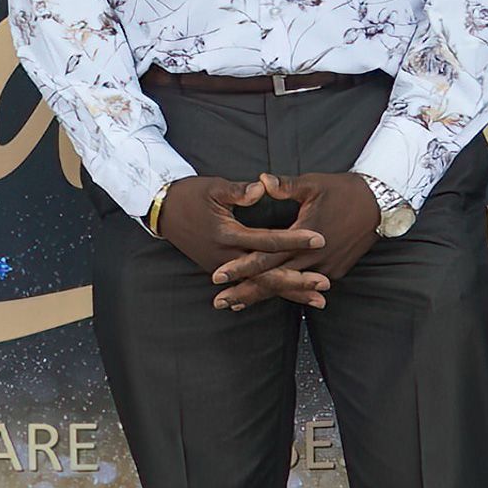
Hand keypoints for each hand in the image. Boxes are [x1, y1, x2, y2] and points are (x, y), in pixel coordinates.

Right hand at [159, 175, 328, 309]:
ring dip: (289, 292)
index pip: (268, 240)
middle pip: (267, 273)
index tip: (320, 238)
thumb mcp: (214, 187)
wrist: (162, 211)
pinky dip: (270, 293)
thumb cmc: (190, 195)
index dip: (295, 239)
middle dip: (298, 280)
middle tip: (325, 283)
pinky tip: (289, 300)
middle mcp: (225, 257)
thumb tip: (262, 188)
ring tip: (317, 299)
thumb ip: (239, 191)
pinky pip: (249, 286)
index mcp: (227, 234)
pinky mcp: (220, 271)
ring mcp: (222, 268)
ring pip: (260, 285)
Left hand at [212, 171, 379, 311]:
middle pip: (273, 281)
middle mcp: (313, 260)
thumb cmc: (343, 190)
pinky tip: (270, 296)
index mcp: (303, 238)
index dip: (240, 268)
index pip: (265, 257)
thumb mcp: (313, 184)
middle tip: (219, 302)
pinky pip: (306, 286)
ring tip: (237, 305)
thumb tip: (260, 180)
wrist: (379, 205)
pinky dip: (287, 292)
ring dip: (263, 295)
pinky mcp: (335, 272)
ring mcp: (326, 270)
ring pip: (288, 288)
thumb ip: (285, 185)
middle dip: (245, 292)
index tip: (219, 276)